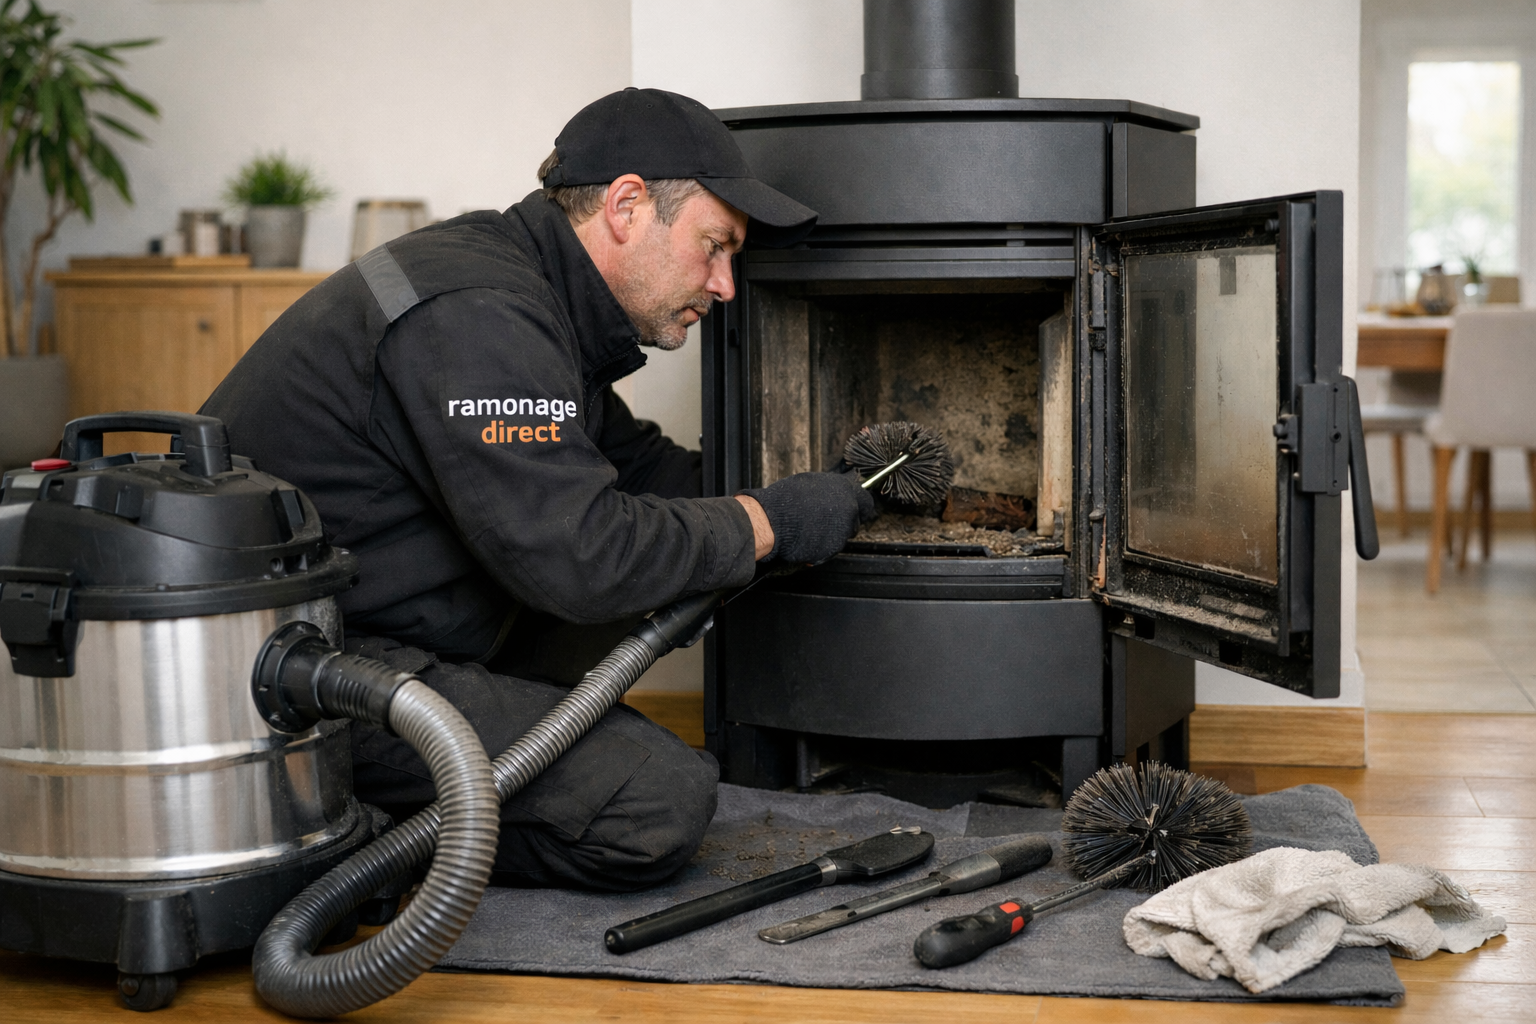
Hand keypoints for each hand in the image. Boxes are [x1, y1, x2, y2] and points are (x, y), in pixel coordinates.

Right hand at [736, 472, 876, 563]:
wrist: (773, 520)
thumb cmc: (786, 500)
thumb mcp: (811, 483)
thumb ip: (830, 490)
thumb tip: (834, 494)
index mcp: (844, 489)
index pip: (866, 501)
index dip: (859, 507)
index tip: (855, 510)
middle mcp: (848, 509)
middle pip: (855, 521)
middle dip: (844, 524)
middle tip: (829, 523)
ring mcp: (842, 530)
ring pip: (843, 537)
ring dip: (831, 535)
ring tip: (811, 530)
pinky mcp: (833, 547)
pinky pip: (830, 549)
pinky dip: (821, 547)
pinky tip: (807, 539)